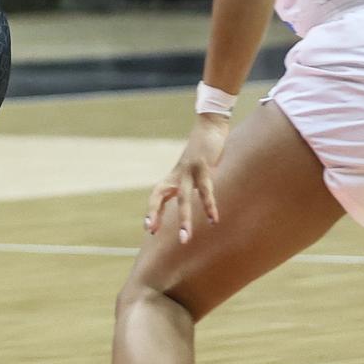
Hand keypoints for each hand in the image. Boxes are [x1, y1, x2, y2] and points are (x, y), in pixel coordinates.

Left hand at [144, 114, 231, 243]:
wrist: (209, 126)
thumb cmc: (203, 152)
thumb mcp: (193, 170)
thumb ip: (189, 183)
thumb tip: (191, 200)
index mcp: (174, 176)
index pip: (157, 196)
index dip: (153, 211)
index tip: (150, 229)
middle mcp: (177, 175)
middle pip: (161, 196)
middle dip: (156, 215)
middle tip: (152, 234)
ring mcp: (189, 170)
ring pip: (183, 198)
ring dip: (184, 218)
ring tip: (186, 238)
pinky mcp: (202, 166)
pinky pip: (205, 190)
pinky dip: (209, 205)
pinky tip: (213, 220)